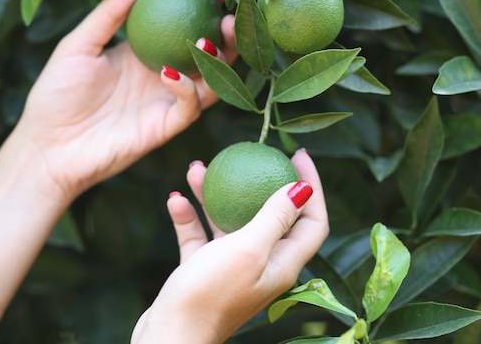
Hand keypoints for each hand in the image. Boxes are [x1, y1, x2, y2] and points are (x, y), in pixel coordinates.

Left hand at [16, 0, 237, 199]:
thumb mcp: (79, 45)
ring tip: (209, 41)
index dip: (204, 13)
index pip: (185, 30)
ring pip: (210, 83)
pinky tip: (169, 73)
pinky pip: (189, 108)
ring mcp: (166, 103)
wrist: (47, 146)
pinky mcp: (164, 128)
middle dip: (225, 38)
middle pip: (208, 57)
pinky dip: (186, 90)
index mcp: (145, 54)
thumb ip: (109, 13)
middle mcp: (163, 77)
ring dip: (216, 63)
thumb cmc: (56, 94)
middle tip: (229, 17)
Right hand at [131, 148, 328, 343]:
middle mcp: (262, 264)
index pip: (312, 220)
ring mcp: (232, 267)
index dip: (312, 186)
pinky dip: (189, 217)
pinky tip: (175, 199)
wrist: (169, 337)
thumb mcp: (248, 249)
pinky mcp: (203, 270)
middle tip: (251, 154)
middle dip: (259, 182)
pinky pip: (200, 236)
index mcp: (283, 263)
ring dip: (214, 195)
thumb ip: (275, 217)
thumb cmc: (211, 294)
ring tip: (197, 168)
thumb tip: (303, 188)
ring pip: (229, 221)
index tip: (298, 155)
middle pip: (270, 215)